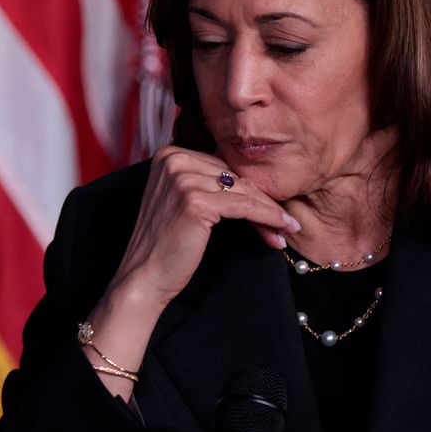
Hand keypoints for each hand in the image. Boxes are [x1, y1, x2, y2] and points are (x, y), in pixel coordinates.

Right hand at [82, 145, 299, 399]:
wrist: (144, 277)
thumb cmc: (166, 245)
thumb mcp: (182, 202)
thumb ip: (206, 183)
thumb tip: (253, 182)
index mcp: (169, 154)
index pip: (222, 167)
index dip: (249, 189)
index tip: (271, 208)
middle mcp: (173, 159)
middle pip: (234, 177)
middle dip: (262, 201)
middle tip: (285, 222)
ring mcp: (182, 178)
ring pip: (243, 191)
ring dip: (269, 212)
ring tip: (286, 229)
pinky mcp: (195, 200)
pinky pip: (244, 206)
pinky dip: (267, 217)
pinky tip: (281, 228)